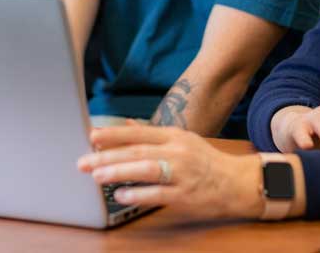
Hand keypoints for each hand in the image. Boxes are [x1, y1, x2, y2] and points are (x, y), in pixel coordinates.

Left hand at [77, 122, 264, 219]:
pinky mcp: (186, 195)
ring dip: (119, 172)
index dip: (113, 134)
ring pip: (146, 169)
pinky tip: (121, 195)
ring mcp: (182, 173)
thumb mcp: (181, 140)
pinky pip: (158, 194)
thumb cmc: (205, 162)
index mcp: (174, 136)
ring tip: (97, 175)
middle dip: (107, 156)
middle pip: (137, 151)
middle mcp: (177, 151)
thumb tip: (126, 124)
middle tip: (83, 161)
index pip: (138, 133)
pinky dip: (138, 194)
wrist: (237, 182)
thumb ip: (152, 134)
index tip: (91, 136)